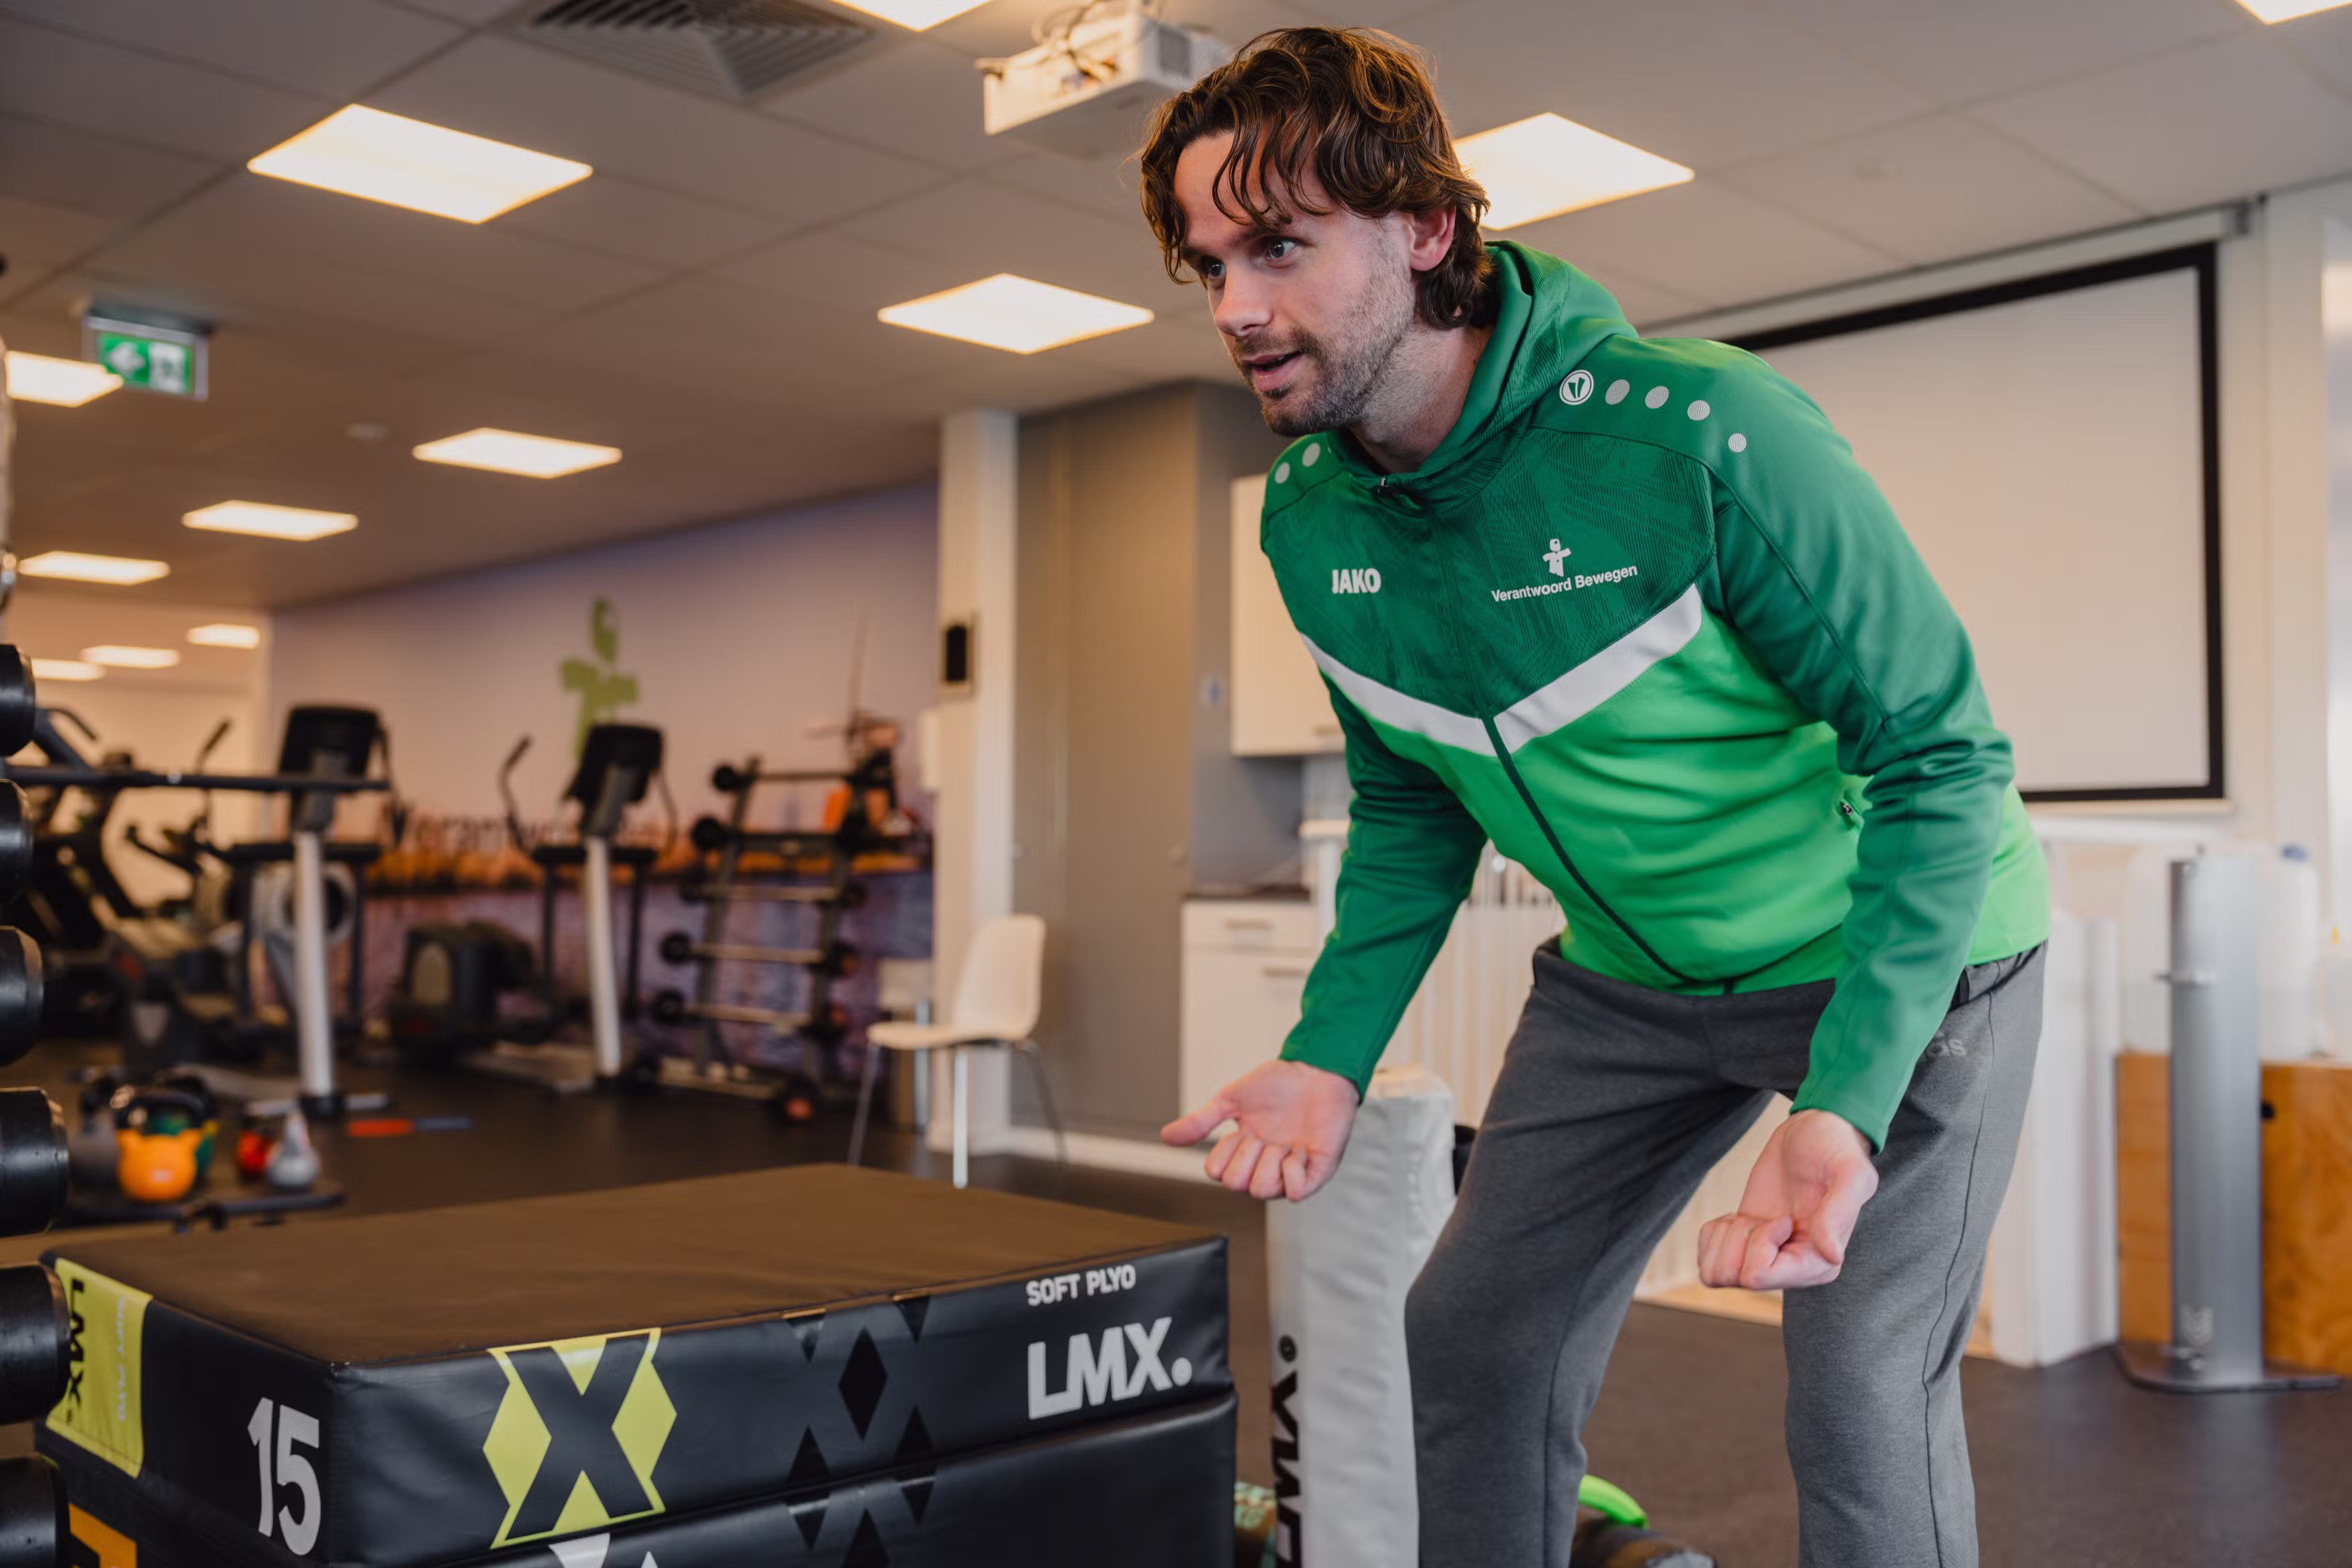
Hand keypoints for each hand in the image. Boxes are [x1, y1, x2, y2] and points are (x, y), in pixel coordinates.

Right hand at [1159, 1060, 1359, 1202]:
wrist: (1316, 1070)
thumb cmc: (1279, 1083)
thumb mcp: (1231, 1098)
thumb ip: (1200, 1121)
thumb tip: (1166, 1137)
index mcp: (1244, 1151)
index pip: (1217, 1174)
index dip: (1225, 1152)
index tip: (1242, 1129)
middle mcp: (1265, 1165)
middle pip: (1237, 1186)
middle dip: (1246, 1155)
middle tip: (1263, 1135)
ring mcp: (1290, 1171)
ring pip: (1262, 1191)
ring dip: (1269, 1161)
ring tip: (1285, 1141)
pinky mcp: (1316, 1172)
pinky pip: (1297, 1193)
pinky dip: (1293, 1171)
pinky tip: (1300, 1149)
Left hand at [1697, 1109, 1877, 1290]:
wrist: (1813, 1133)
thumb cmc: (1835, 1150)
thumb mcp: (1848, 1173)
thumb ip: (1839, 1212)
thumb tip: (1833, 1255)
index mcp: (1820, 1265)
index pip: (1759, 1277)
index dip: (1760, 1243)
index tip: (1783, 1218)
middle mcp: (1793, 1271)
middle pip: (1734, 1278)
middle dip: (1740, 1238)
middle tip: (1767, 1215)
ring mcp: (1766, 1259)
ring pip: (1716, 1275)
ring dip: (1725, 1239)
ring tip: (1751, 1217)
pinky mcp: (1744, 1245)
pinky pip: (1707, 1260)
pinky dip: (1714, 1234)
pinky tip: (1738, 1217)